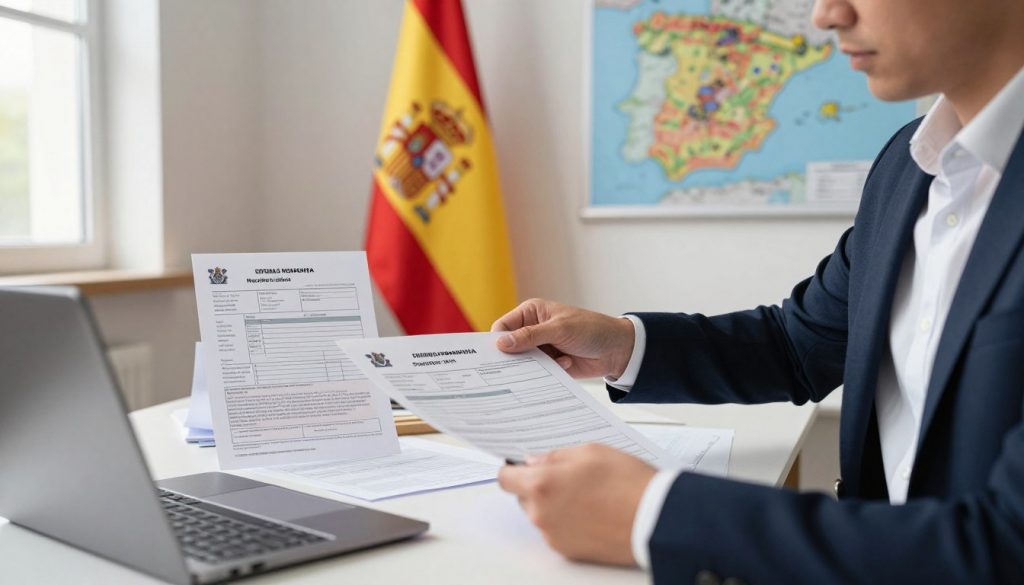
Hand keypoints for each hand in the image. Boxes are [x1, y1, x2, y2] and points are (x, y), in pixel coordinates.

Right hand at [491, 299, 635, 378]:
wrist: (616, 349)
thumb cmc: (590, 329)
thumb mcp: (559, 329)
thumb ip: (530, 336)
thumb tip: (501, 344)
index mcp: (531, 313)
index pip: (503, 328)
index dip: (497, 341)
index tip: (495, 356)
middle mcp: (532, 330)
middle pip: (510, 347)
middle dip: (514, 358)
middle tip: (517, 367)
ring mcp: (541, 348)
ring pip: (523, 363)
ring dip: (535, 366)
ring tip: (553, 362)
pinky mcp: (550, 364)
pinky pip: (537, 373)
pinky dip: (548, 372)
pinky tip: (566, 363)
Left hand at [497, 444, 656, 565]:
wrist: (656, 519)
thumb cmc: (628, 483)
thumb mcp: (590, 451)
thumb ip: (555, 456)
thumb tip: (535, 462)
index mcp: (542, 485)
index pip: (506, 479)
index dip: (514, 470)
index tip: (520, 467)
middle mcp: (541, 515)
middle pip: (524, 498)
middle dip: (539, 487)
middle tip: (569, 477)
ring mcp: (554, 536)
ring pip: (541, 515)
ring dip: (554, 505)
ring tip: (588, 495)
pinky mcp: (569, 551)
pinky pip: (557, 531)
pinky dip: (568, 522)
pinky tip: (593, 511)